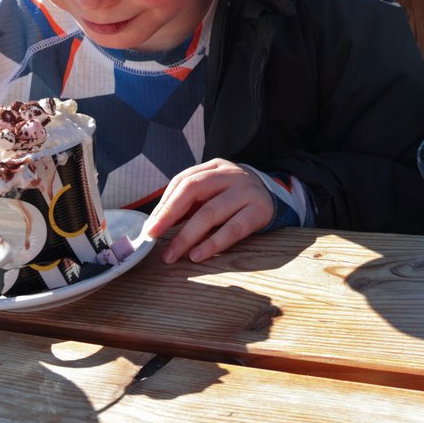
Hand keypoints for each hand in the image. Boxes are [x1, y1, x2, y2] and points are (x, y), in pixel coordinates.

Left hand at [144, 159, 275, 262]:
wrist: (274, 196)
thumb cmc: (234, 197)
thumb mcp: (214, 190)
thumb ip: (190, 202)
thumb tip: (157, 225)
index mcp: (214, 167)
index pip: (182, 181)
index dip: (163, 204)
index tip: (149, 227)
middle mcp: (230, 174)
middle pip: (193, 189)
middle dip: (169, 215)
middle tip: (153, 236)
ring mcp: (246, 191)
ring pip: (210, 212)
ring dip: (187, 236)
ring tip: (172, 254)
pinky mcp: (259, 211)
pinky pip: (233, 229)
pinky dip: (213, 243)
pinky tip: (198, 255)